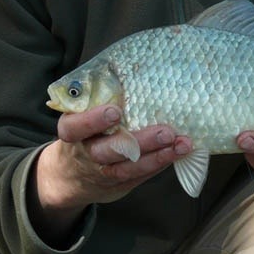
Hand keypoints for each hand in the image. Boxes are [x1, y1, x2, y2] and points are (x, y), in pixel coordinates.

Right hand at [30, 105, 191, 245]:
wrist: (71, 176)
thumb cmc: (84, 133)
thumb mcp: (81, 116)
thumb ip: (98, 99)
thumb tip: (126, 68)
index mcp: (72, 132)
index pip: (75, 127)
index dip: (93, 120)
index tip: (115, 111)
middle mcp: (86, 154)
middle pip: (109, 151)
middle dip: (141, 142)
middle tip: (166, 132)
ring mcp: (103, 173)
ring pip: (129, 167)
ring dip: (159, 156)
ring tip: (182, 144)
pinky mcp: (119, 185)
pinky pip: (141, 175)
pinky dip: (160, 163)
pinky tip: (178, 153)